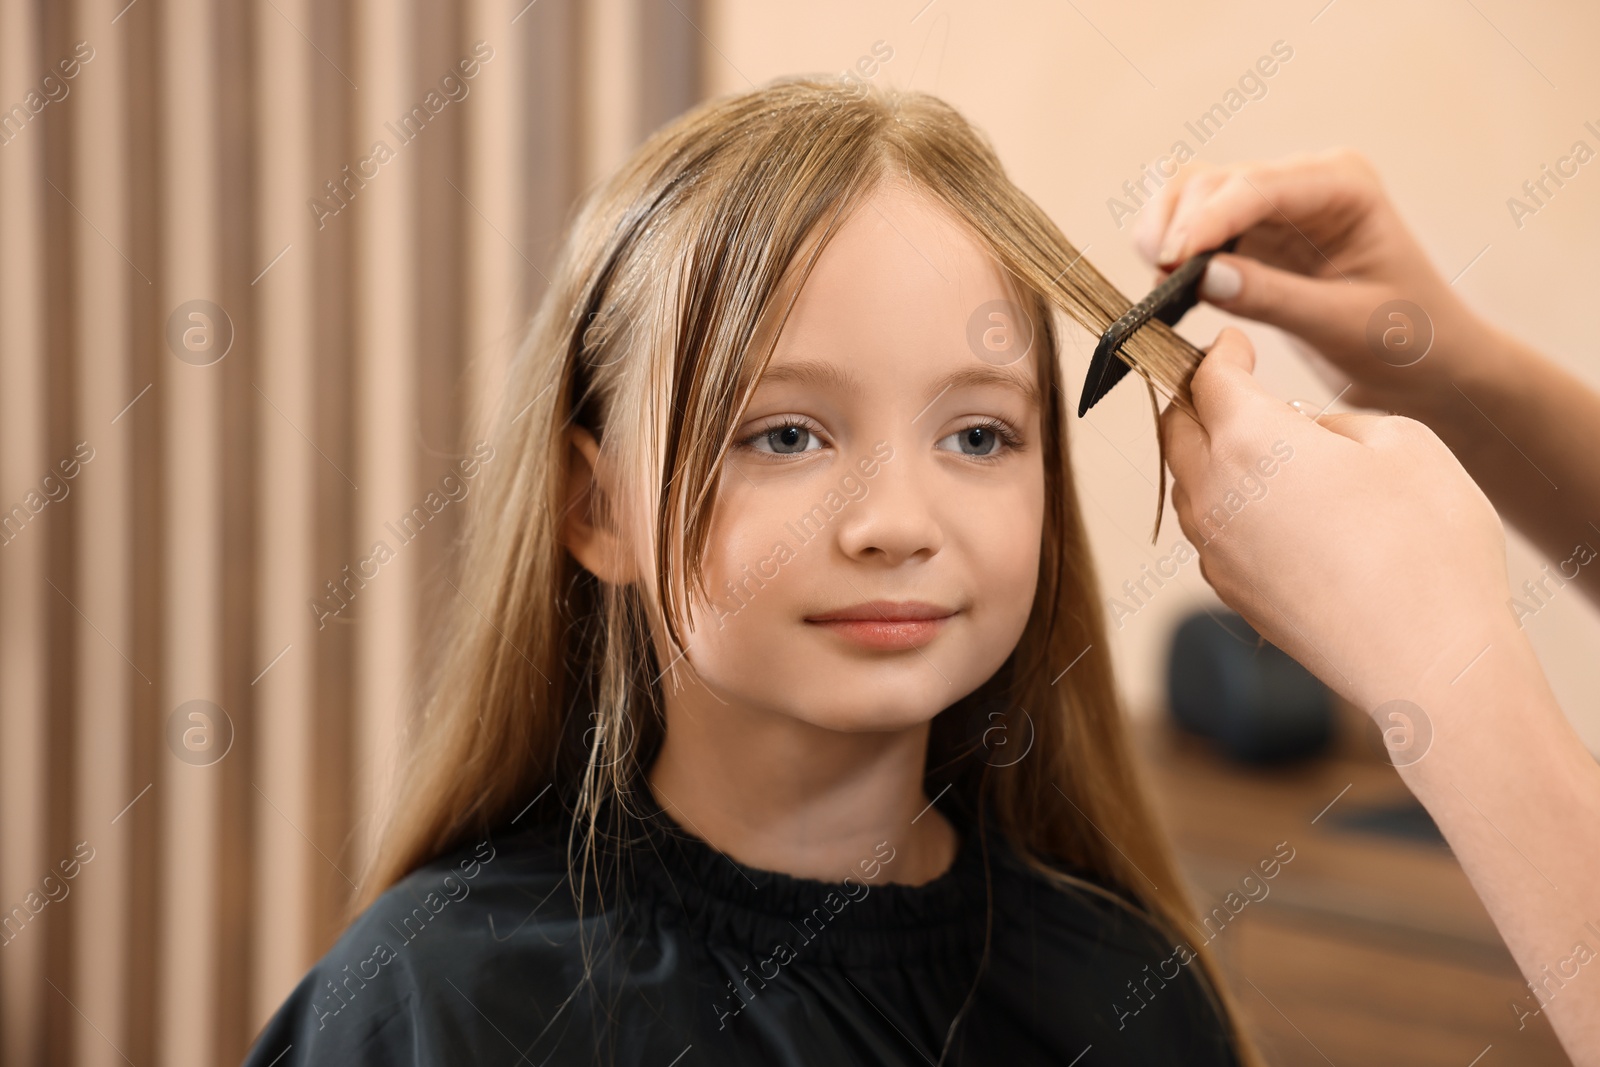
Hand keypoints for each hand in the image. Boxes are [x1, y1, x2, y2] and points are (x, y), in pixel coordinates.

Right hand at [1135, 149, 1495, 419]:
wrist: (1428, 363)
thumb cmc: (1408, 340)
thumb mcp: (1345, 324)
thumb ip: (1275, 298)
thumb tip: (1203, 277)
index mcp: (1343, 186)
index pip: (1256, 188)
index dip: (1206, 220)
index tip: (1172, 261)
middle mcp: (1304, 181)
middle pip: (1212, 181)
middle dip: (1176, 224)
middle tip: (1159, 284)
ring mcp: (1275, 205)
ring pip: (1191, 195)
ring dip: (1163, 231)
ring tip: (1159, 285)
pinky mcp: (1252, 235)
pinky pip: (1193, 226)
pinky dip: (1170, 249)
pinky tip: (1169, 286)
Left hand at [1161, 328, 1520, 714]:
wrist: (1426, 657)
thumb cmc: (1427, 545)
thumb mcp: (1401, 442)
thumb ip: (1334, 422)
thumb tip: (1303, 431)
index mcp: (1250, 440)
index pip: (1209, 378)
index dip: (1220, 353)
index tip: (1234, 342)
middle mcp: (1214, 493)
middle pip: (1177, 427)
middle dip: (1195, 396)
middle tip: (1224, 381)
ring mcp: (1215, 548)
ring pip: (1186, 481)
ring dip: (1204, 451)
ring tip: (1249, 441)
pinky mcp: (1229, 590)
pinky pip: (1209, 528)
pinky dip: (1223, 502)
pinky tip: (1266, 503)